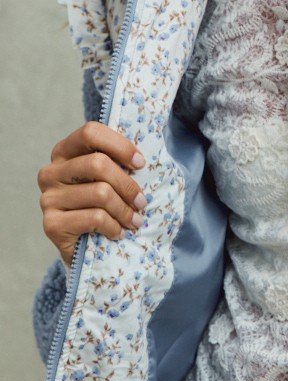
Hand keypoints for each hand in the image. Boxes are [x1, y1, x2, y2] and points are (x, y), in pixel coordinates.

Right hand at [38, 121, 146, 268]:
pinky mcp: (52, 224)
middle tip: (142, 202)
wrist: (85, 248)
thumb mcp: (110, 178)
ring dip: (125, 210)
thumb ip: (120, 161)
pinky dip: (114, 226)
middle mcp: (51, 172)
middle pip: (98, 163)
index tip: (140, 163)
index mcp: (64, 152)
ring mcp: (48, 198)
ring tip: (135, 220)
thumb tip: (148, 150)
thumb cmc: (104, 205)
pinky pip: (94, 218)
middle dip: (127, 184)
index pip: (90, 132)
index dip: (120, 145)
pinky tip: (118, 232)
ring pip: (100, 193)